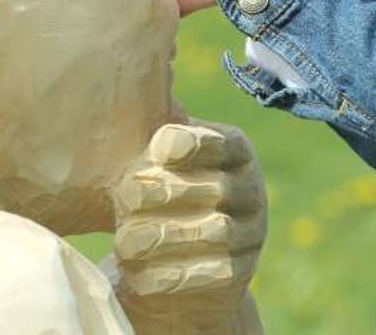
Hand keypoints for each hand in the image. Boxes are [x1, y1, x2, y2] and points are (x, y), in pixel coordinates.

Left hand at [110, 120, 266, 333]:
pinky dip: (172, 275)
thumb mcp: (153, 164)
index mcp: (234, 151)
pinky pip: (213, 274)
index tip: (158, 148)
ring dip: (165, 236)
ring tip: (124, 241)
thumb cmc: (154, 197)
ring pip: (216, 231)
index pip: (223, 143)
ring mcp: (251, 234)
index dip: (194, 144)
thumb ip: (153, 138)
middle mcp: (251, 190)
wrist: (169, 266)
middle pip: (218, 187)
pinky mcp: (240, 275)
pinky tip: (136, 275)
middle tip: (123, 200)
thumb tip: (145, 101)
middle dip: (166, 193)